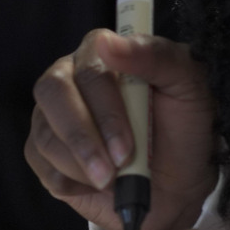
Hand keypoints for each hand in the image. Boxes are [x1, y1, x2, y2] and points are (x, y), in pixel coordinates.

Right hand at [27, 30, 218, 229]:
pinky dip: (71, 182)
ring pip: (45, 134)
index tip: (127, 146)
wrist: (177, 183)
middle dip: (83, 138)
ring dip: (80, 165)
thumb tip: (107, 43)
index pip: (88, 69)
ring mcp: (51, 116)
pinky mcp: (42, 153)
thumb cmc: (182, 130)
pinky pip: (41, 165)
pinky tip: (97, 186)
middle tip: (114, 170)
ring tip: (112, 181)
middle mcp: (69, 79)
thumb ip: (156, 56)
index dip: (105, 110)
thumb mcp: (188, 86)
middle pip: (53, 93)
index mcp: (101, 55)